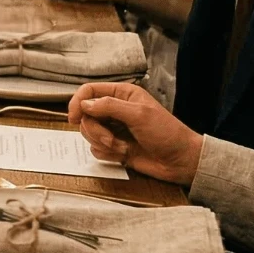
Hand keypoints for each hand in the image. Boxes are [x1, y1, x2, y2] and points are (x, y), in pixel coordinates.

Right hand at [65, 81, 201, 185]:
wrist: (180, 161)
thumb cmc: (166, 133)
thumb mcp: (139, 115)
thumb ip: (109, 106)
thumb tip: (84, 105)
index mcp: (122, 94)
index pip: (89, 91)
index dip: (77, 102)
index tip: (73, 118)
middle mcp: (115, 110)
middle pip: (85, 115)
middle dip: (95, 130)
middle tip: (111, 139)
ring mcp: (113, 129)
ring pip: (88, 133)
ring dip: (103, 143)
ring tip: (122, 147)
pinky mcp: (114, 147)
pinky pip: (96, 149)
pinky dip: (108, 154)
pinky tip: (125, 154)